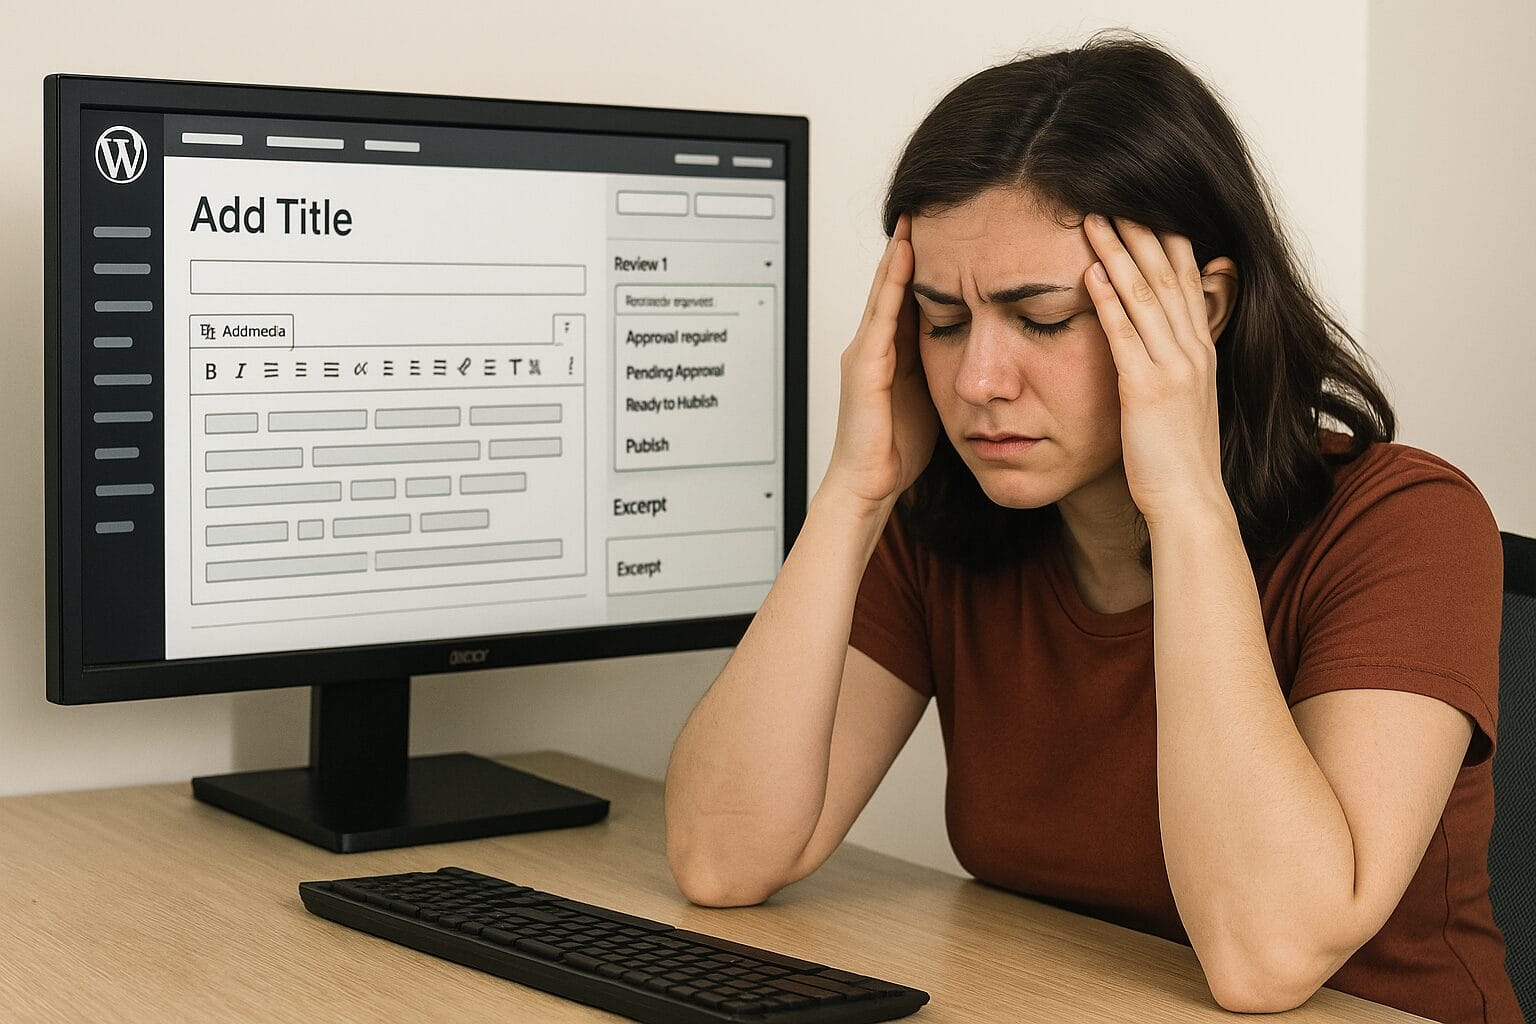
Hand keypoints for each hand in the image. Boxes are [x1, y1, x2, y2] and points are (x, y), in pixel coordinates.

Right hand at [822, 213, 939, 514]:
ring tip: (916, 218)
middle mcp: (874, 345)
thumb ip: (945, 369)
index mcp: (892, 353)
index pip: (910, 297)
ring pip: (885, 289)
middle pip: (894, 284)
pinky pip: (881, 312)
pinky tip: (905, 256)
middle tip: (929, 208)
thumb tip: (979, 352)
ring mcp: (866, 351)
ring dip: (900, 252)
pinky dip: (893, 282)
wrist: (869, 483)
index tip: (948, 233)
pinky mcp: (865, 364)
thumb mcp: (931, 397)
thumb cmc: (897, 450)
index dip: (927, 265)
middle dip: (910, 247)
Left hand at [1082, 214, 1230, 527]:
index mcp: (1200, 352)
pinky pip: (1125, 336)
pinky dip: (1109, 301)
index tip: (1145, 207)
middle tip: (1114, 194)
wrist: (1190, 502)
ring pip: (1145, 296)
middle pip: (1167, 276)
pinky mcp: (1148, 390)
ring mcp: (1173, 368)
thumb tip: (1169, 343)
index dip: (1166, 241)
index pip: (1186, 281)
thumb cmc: (1180, 460)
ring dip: (1119, 253)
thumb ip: (1178, 365)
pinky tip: (1092, 272)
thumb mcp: (1185, 402)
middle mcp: (1192, 352)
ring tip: (1092, 218)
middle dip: (1141, 232)